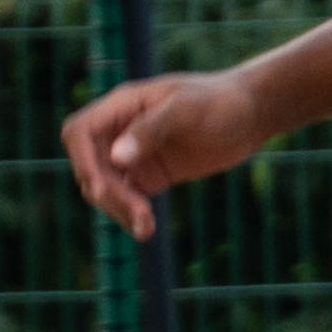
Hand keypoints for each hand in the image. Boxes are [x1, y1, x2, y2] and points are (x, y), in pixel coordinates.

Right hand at [59, 70, 269, 237]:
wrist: (252, 114)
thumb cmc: (220, 101)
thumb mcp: (186, 109)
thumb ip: (150, 130)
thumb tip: (115, 158)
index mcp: (123, 107)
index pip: (80, 133)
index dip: (82, 161)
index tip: (101, 186)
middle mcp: (121, 131)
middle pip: (89, 167)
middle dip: (107, 192)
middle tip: (137, 211)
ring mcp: (135, 155)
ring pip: (105, 188)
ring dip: (118, 210)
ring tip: (146, 227)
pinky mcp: (150, 176)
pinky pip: (128, 199)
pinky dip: (131, 216)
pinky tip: (146, 229)